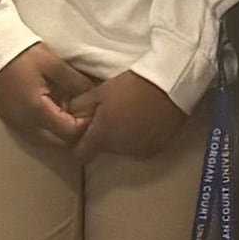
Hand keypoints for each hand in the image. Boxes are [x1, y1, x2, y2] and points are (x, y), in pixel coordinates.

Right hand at [0, 48, 106, 166]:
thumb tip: (93, 95)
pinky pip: (38, 136)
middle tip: (86, 112)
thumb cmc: (22, 55)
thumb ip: (76, 82)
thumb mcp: (54, 64)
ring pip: (49, 142)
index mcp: (38, 111)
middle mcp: (27, 126)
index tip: (94, 109)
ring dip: (64, 132)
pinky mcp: (13, 123)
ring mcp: (18, 127)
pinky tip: (57, 112)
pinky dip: (51, 130)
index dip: (87, 124)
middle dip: (77, 132)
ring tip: (73, 111)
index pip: (71, 133)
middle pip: (61, 143)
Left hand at [82, 70, 198, 160]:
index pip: (80, 155)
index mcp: (102, 137)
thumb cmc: (132, 86)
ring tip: (131, 115)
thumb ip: (79, 107)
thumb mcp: (100, 92)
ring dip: (122, 138)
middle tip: (111, 114)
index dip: (79, 144)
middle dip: (103, 136)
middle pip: (103, 150)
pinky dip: (139, 138)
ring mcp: (138, 152)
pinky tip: (145, 121)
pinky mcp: (155, 150)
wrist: (170, 84)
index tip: (84, 131)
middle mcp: (118, 150)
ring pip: (122, 149)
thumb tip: (69, 115)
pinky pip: (139, 147)